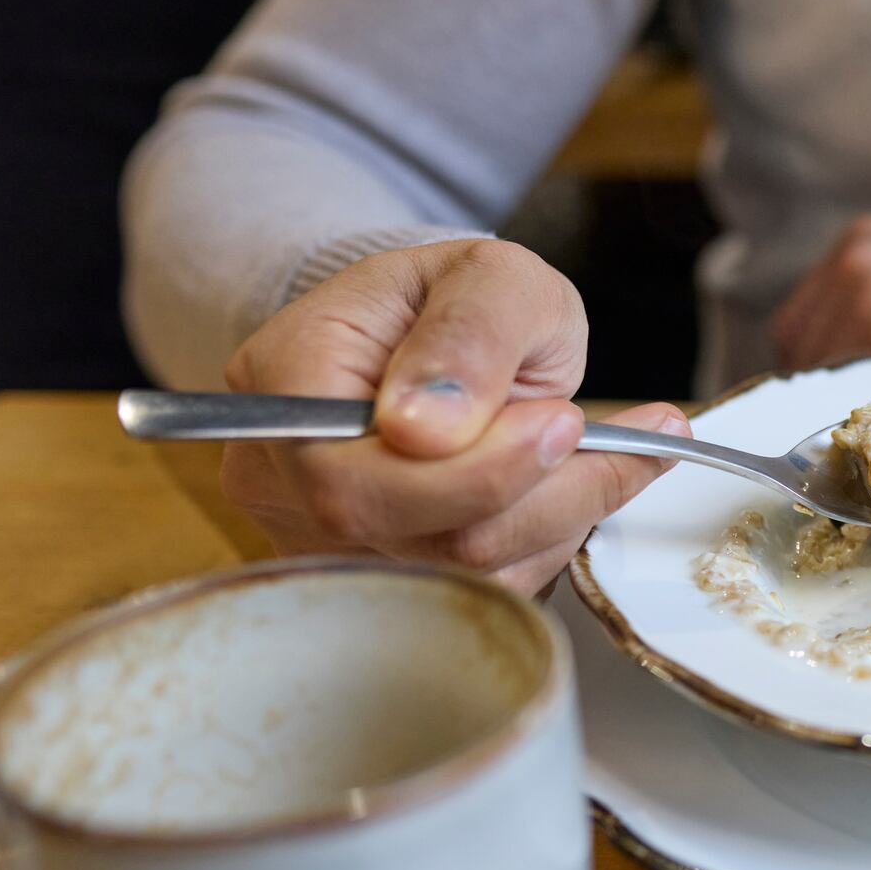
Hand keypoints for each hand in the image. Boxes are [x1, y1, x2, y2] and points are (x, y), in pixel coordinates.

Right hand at [221, 238, 687, 595]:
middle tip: (581, 427)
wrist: (445, 331)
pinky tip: (563, 485)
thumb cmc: (458, 298)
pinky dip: (544, 541)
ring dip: (552, 518)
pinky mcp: (381, 575)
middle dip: (534, 492)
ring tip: (587, 449)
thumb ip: (469, 334)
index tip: (559, 419)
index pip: (353, 481)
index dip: (475, 473)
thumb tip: (424, 429)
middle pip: (414, 543)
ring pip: (461, 577)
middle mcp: (283, 473)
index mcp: (289, 378)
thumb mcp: (491, 277)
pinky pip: (481, 592)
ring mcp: (322, 535)